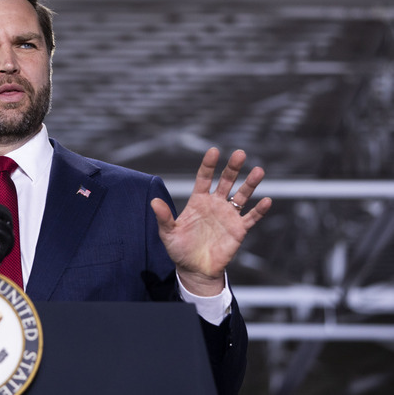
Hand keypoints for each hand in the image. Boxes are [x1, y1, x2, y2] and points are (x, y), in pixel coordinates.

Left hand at [150, 148, 270, 295]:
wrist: (195, 270)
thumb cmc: (179, 250)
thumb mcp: (168, 233)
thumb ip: (163, 217)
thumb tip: (154, 202)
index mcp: (198, 201)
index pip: (204, 178)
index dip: (208, 165)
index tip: (214, 151)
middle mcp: (215, 204)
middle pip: (226, 181)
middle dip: (233, 168)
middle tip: (240, 154)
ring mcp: (228, 215)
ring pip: (242, 195)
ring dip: (250, 184)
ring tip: (258, 171)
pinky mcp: (238, 229)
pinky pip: (251, 217)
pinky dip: (259, 210)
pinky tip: (266, 200)